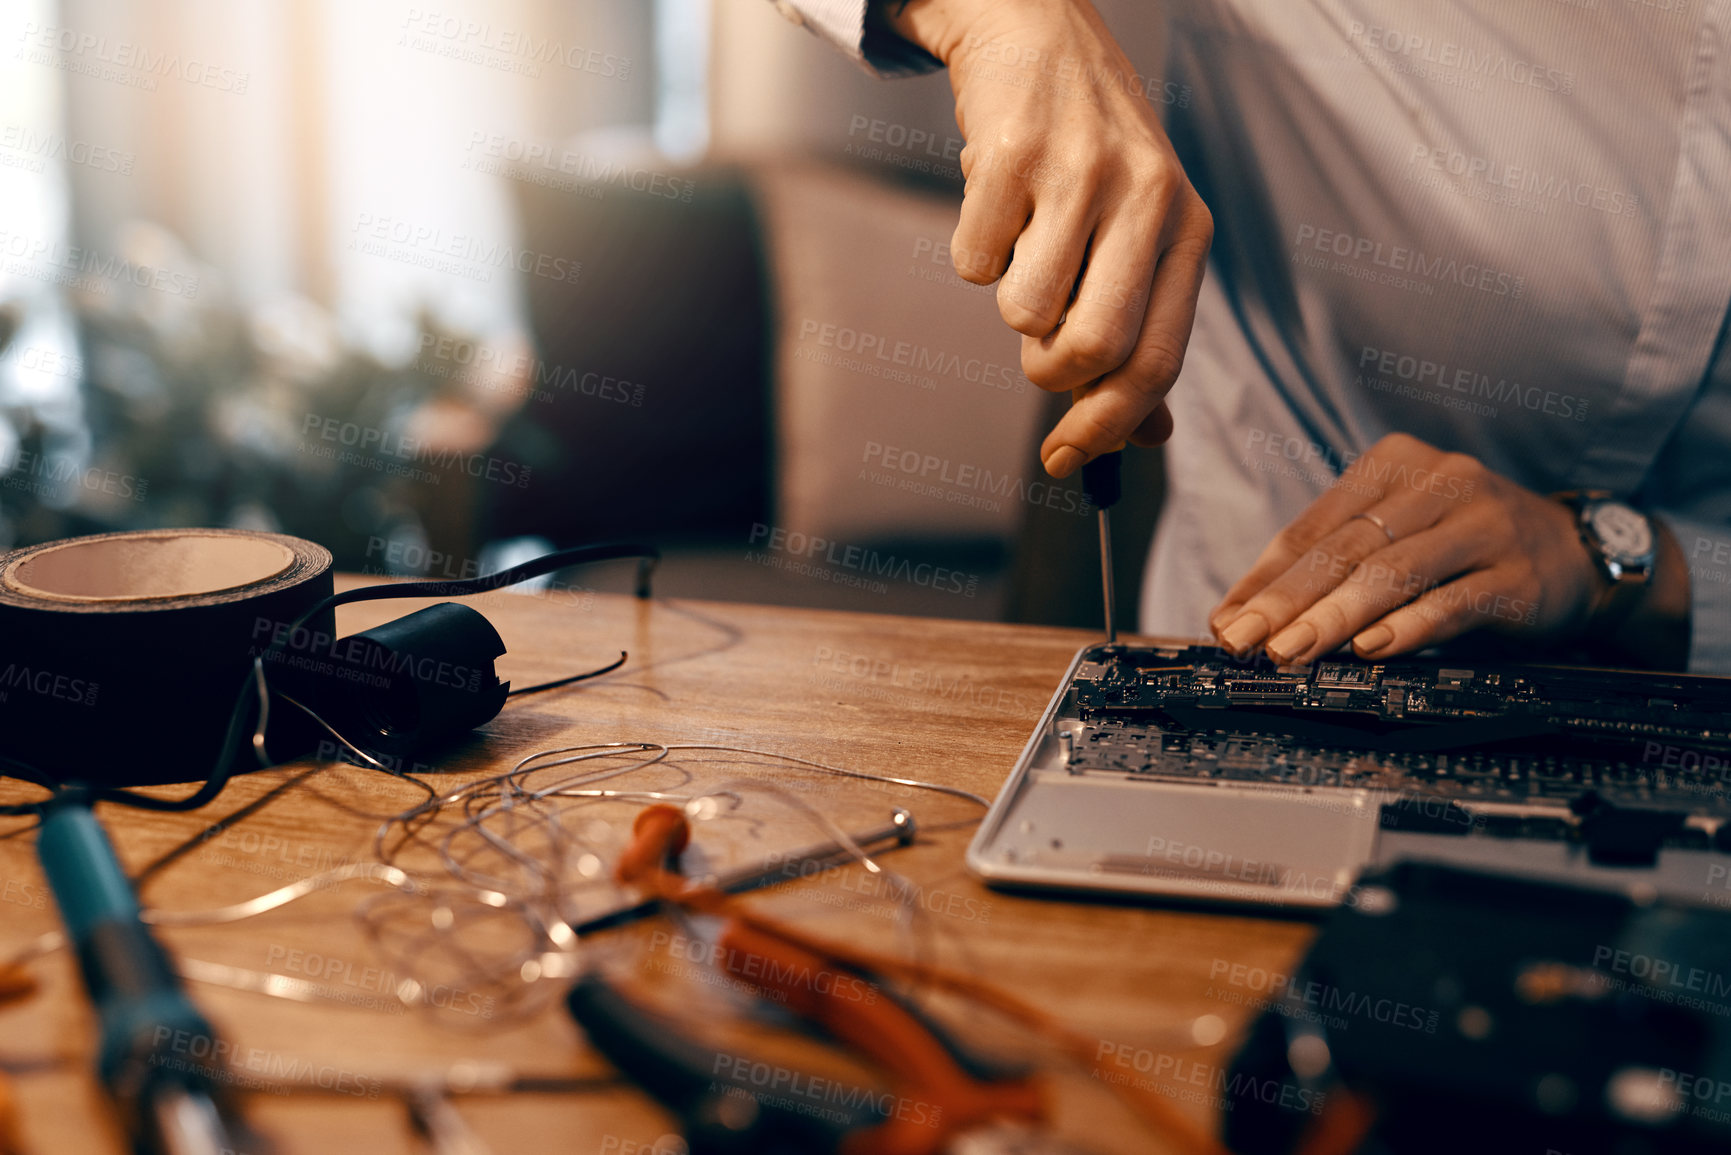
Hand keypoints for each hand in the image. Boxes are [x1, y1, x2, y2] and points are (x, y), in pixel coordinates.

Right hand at [876, 0, 1212, 476]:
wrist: (1036, 29)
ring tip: (1023, 250)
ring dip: (1010, 303)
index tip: (1064, 460)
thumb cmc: (1088, 149)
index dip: (1106, 428)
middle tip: (1037, 352)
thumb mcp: (1139, 231)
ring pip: (1025, 314)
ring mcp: (1080, 171)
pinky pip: (973, 263)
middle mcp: (1148, 198)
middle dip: (1050, 375)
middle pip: (1093, 351)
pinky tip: (996, 206)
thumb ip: (1143, 328)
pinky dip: (973, 252)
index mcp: (1188, 228)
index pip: (1157, 364)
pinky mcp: (1011, 153)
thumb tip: (1145, 438)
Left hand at [1207, 432, 1665, 665]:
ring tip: (1291, 652)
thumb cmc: (1460, 544)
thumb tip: (1241, 614)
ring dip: (1335, 617)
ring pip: (1394, 573)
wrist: (1576, 551)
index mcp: (1393, 465)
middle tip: (1245, 642)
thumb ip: (1327, 565)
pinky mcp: (1519, 573)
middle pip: (1346, 549)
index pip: (1313, 527)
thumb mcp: (1394, 535)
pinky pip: (1454, 601)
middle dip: (1287, 602)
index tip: (1226, 621)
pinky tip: (1372, 649)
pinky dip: (1409, 627)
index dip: (1264, 578)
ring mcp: (1483, 524)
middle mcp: (1439, 483)